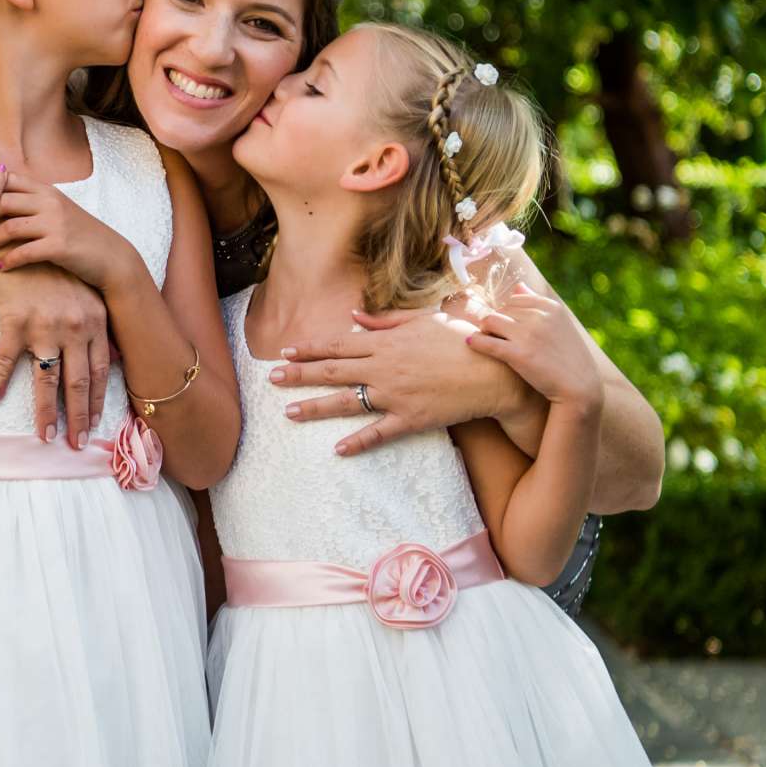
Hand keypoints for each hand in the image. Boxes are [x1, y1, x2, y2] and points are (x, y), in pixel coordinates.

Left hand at [0, 174, 139, 291]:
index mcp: (45, 190)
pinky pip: (24, 252)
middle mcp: (49, 201)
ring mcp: (55, 223)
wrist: (111, 257)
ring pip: (9, 227)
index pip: (5, 181)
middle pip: (1, 201)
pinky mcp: (59, 246)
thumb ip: (31, 201)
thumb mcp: (57, 210)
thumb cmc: (80, 235)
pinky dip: (8, 260)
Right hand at [0, 262, 111, 445]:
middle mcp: (74, 327)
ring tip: (46, 436)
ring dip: (46, 413)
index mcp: (94, 321)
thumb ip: (98, 325)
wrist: (25, 234)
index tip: (94, 423)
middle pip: (78, 383)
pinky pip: (6, 358)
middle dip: (78, 418)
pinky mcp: (15, 320)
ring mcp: (45, 325)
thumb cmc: (55, 265)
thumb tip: (114, 357)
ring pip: (47, 379)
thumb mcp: (86, 292)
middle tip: (76, 444)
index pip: (100, 371)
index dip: (97, 401)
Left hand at [272, 307, 546, 455]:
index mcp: (385, 343)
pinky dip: (358, 442)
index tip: (285, 350)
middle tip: (272, 379)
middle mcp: (384, 368)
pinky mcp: (411, 418)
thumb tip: (354, 316)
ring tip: (288, 413)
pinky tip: (337, 449)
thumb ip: (384, 321)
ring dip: (314, 407)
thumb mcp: (422, 321)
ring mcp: (395, 395)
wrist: (493, 371)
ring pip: (346, 402)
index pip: (338, 345)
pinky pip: (379, 433)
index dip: (310, 348)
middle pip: (332, 372)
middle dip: (299, 375)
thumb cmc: (461, 340)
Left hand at [466, 284, 605, 411]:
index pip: (515, 298)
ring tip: (487, 339)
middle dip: (497, 322)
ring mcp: (528, 335)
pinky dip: (476, 342)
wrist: (579, 388)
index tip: (509, 326)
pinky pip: (486, 342)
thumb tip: (518, 286)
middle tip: (497, 336)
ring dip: (485, 329)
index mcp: (551, 307)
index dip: (508, 312)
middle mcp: (539, 317)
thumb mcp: (559, 324)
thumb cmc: (567, 357)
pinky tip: (471, 343)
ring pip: (490, 321)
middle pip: (502, 310)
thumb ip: (537, 303)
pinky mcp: (518, 355)